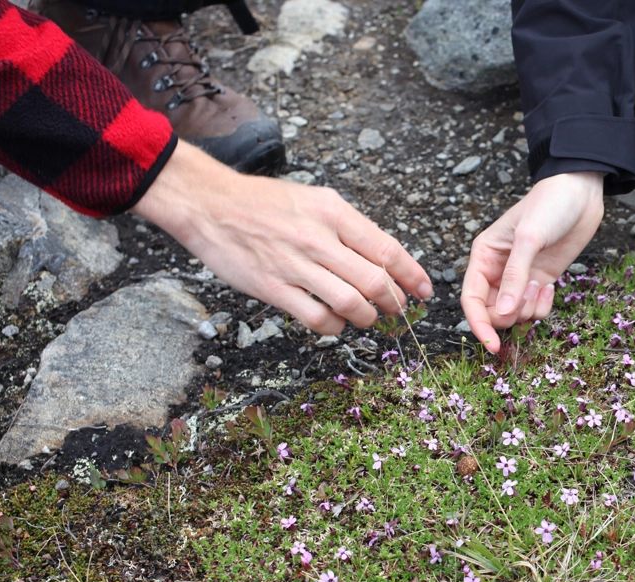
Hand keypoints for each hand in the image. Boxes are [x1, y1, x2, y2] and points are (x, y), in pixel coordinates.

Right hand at [131, 142, 431, 335]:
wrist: (209, 204)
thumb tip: (382, 258)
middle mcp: (319, 238)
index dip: (412, 276)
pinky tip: (334, 322)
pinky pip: (317, 318)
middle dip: (394, 302)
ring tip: (366, 317)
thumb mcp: (314, 200)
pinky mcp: (273, 288)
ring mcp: (295, 265)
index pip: (387, 249)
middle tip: (396, 309)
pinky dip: (334, 326)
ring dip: (366, 317)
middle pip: (375, 281)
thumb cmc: (263, 203)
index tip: (425, 291)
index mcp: (334, 212)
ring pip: (351, 303)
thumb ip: (348, 227)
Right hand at [461, 171, 604, 352]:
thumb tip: (504, 312)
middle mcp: (497, 270)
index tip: (492, 346)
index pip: (471, 299)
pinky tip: (551, 286)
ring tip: (541, 284)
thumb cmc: (550, 206)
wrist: (581, 193)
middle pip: (492, 312)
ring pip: (515, 314)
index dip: (478, 324)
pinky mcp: (541, 281)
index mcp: (484, 257)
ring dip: (529, 309)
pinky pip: (535, 309)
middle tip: (529, 297)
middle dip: (510, 315)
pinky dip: (543, 306)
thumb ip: (515, 277)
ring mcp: (520, 278)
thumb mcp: (529, 239)